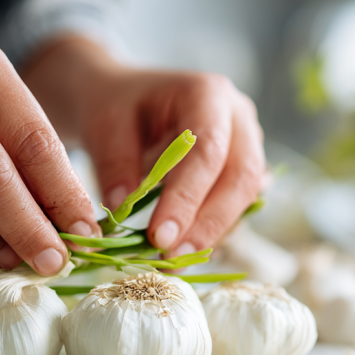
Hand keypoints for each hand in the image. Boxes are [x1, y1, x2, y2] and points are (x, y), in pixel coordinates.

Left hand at [24, 36, 264, 255]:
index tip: (160, 237)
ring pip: (246, 196)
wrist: (127, 99)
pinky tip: (187, 248)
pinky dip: (214, 229)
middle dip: (209, 223)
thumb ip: (115, 163)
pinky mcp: (243, 169)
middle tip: (172, 257)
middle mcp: (239, 117)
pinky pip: (238, 205)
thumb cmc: (117, 106)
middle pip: (240, 177)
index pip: (208, 152)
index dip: (188, 198)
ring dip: (213, 232)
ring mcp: (248, 143)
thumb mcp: (105, 124)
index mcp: (208, 94)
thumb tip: (124, 209)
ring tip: (175, 260)